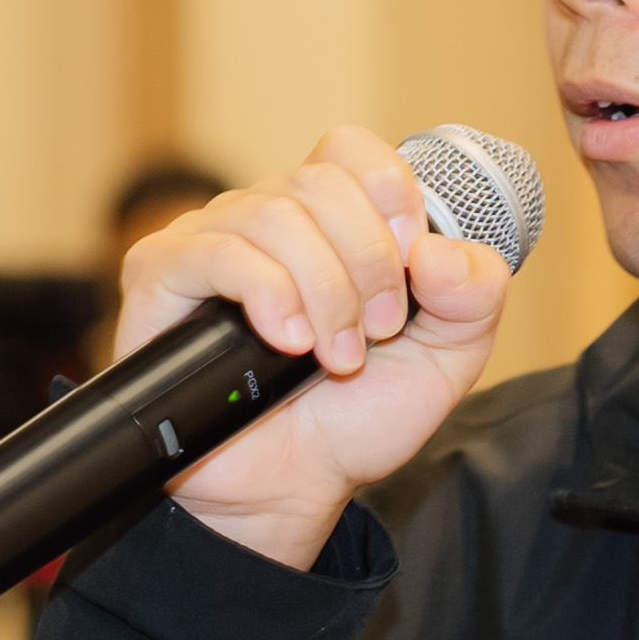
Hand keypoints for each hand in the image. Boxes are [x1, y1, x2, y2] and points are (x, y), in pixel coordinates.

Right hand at [122, 127, 515, 567]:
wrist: (294, 488)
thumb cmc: (356, 418)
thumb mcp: (448, 359)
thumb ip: (475, 296)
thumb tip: (440, 249)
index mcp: (331, 220)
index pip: (350, 151)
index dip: (390, 192)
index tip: (412, 265)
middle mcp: (267, 218)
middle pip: (321, 183)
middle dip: (368, 263)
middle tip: (378, 332)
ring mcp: (211, 241)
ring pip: (275, 215)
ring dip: (325, 292)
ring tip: (336, 356)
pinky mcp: (162, 275)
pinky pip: (216, 251)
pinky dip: (269, 294)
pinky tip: (288, 343)